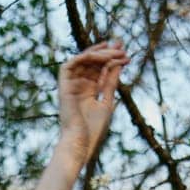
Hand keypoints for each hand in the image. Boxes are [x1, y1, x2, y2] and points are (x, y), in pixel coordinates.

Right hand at [57, 39, 129, 165]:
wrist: (80, 143)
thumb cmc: (93, 129)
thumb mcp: (107, 101)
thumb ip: (111, 82)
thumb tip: (119, 64)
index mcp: (88, 92)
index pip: (99, 71)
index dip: (112, 61)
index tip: (127, 56)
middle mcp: (78, 86)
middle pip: (91, 63)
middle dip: (106, 53)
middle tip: (122, 47)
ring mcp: (70, 86)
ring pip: (82, 61)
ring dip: (98, 54)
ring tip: (114, 51)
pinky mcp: (63, 87)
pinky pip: (70, 65)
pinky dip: (84, 57)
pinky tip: (100, 56)